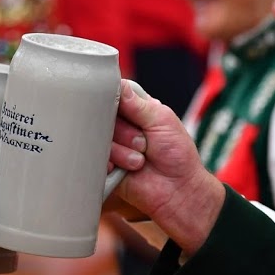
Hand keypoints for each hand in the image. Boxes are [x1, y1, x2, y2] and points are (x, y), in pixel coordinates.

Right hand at [109, 80, 224, 251]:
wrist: (178, 191)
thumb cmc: (178, 155)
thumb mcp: (162, 121)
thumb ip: (138, 104)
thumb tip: (118, 83)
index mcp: (135, 109)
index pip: (113, 93)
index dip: (114, 101)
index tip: (122, 110)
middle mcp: (120, 125)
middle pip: (102, 115)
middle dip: (126, 132)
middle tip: (144, 143)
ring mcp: (111, 145)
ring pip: (100, 138)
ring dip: (123, 151)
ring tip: (140, 161)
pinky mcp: (105, 165)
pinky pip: (96, 157)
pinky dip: (113, 164)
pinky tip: (127, 170)